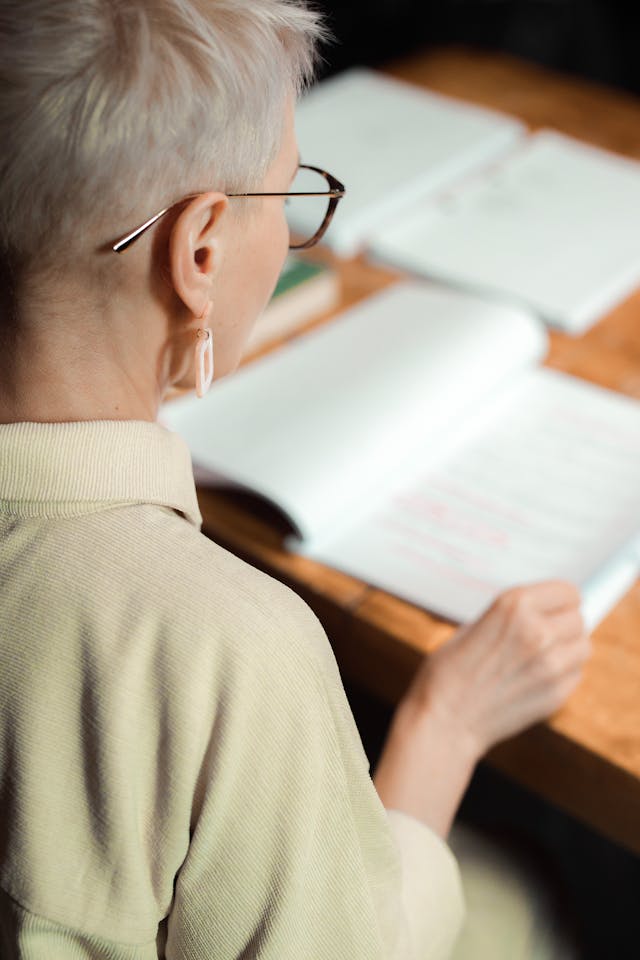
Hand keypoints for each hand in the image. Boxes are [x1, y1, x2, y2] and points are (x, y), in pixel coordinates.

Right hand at [374, 581, 589, 835]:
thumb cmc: (449, 673)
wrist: (444, 721)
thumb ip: (514, 617)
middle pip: (577, 618)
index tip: (553, 608)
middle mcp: (537, 631)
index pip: (567, 591)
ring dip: (567, 648)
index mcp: (514, 605)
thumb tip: (545, 614)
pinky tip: (536, 679)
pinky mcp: (557, 694)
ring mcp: (551, 665)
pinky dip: (563, 674)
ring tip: (541, 657)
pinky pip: (576, 674)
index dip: (558, 600)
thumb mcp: (475, 626)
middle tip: (542, 635)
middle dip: (562, 624)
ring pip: (584, 646)